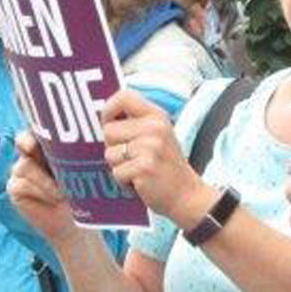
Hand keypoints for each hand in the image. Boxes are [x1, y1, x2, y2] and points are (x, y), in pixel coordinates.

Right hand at [7, 131, 79, 244]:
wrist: (72, 222)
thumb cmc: (81, 194)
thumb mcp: (81, 172)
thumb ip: (75, 156)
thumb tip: (84, 142)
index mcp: (47, 145)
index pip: (36, 130)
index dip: (37, 129)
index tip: (41, 133)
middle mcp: (30, 154)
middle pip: (24, 141)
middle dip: (31, 143)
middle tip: (34, 148)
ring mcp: (19, 170)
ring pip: (25, 166)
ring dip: (45, 179)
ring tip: (63, 192)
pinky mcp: (14, 188)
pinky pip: (21, 184)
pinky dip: (40, 191)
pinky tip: (55, 198)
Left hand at [100, 88, 205, 225]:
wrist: (186, 195)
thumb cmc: (165, 166)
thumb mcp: (157, 136)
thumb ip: (135, 123)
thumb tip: (104, 118)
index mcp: (156, 116)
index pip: (124, 96)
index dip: (108, 110)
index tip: (109, 123)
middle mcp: (154, 127)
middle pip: (108, 131)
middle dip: (114, 148)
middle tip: (134, 158)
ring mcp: (150, 147)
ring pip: (110, 154)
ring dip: (120, 167)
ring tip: (139, 170)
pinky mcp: (144, 167)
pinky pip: (117, 173)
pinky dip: (124, 182)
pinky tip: (141, 182)